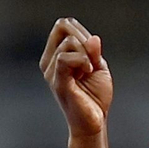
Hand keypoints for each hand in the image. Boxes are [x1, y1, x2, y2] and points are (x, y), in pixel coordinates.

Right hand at [41, 18, 112, 140]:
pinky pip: (65, 58)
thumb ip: (93, 51)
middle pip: (63, 26)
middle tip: (92, 59)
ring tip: (89, 69)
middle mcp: (50, 61)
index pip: (64, 25)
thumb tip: (92, 38)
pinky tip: (88, 72)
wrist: (94, 122)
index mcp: (57, 55)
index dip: (82, 31)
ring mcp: (51, 71)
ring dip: (86, 53)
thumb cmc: (95, 96)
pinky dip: (82, 61)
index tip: (93, 51)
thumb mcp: (98, 67)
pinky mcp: (58, 81)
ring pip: (68, 42)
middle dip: (84, 38)